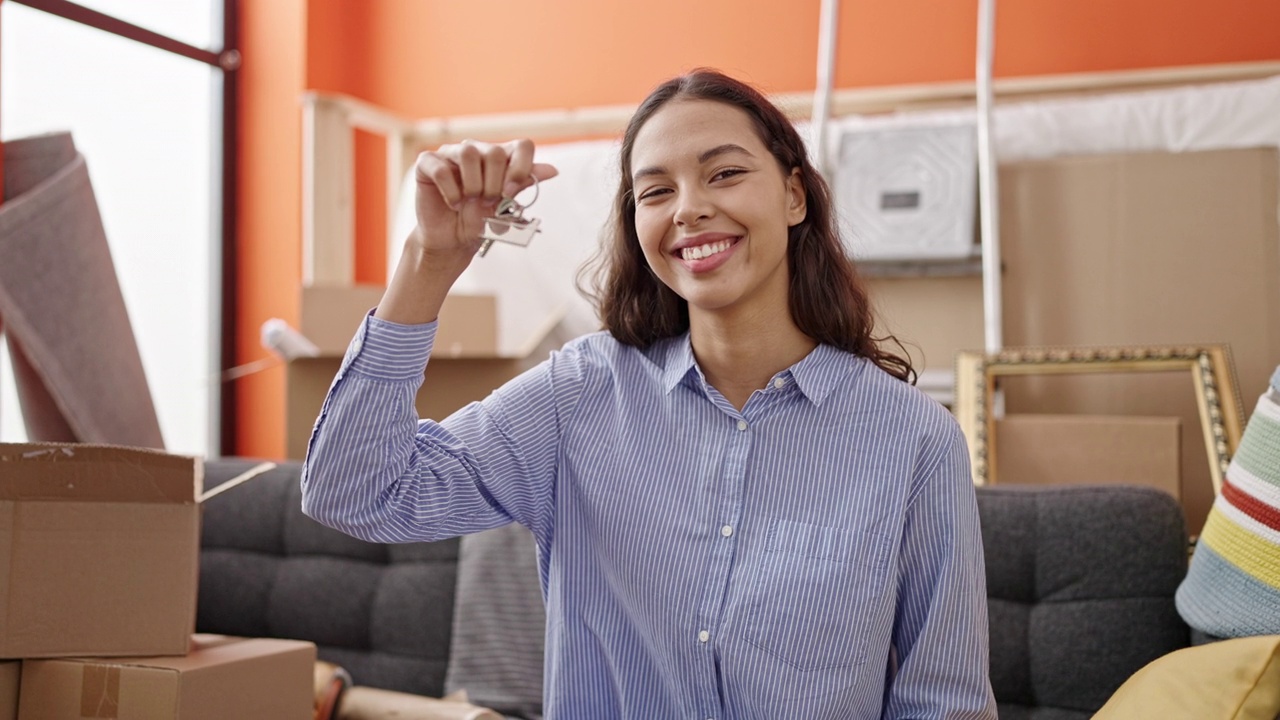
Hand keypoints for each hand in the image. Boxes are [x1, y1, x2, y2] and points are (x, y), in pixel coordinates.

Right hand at [411, 139, 557, 259]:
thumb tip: (552, 170)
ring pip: (468, 153)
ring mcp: (451, 154)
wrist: (451, 241)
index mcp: (500, 158)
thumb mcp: (505, 205)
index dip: (521, 167)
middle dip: (495, 184)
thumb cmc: (478, 221)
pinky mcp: (427, 163)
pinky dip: (450, 192)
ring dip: (473, 185)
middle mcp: (477, 151)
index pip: (522, 145)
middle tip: (487, 201)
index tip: (512, 190)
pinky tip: (453, 203)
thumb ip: (523, 184)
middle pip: (495, 152)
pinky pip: (441, 169)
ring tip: (469, 201)